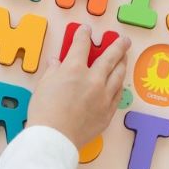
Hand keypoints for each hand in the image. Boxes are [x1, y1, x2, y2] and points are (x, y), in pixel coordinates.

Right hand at [28, 27, 130, 148]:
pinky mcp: (108, 112)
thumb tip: (56, 62)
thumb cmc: (44, 112)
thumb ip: (53, 71)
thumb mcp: (43, 86)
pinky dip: (119, 85)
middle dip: (117, 45)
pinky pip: (117, 95)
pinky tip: (119, 82)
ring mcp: (104, 96)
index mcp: (74, 69)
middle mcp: (93, 79)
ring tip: (124, 58)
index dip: (84, 35)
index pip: (81, 45)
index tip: (86, 30)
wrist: (54, 138)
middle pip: (110, 57)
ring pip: (118, 75)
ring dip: (122, 63)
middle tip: (123, 40)